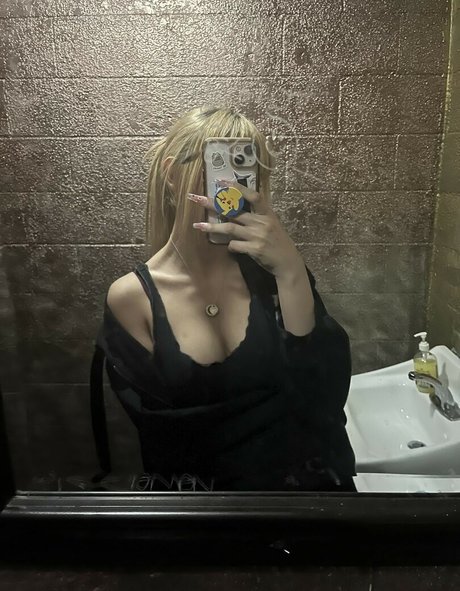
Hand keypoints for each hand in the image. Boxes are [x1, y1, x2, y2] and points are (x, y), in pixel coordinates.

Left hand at [188, 179, 302, 278]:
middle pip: (233, 210)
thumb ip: (257, 215)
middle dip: (212, 204)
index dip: (236, 187)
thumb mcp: (271, 223)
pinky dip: (230, 245)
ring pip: (229, 228)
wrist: (287, 262)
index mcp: (267, 213)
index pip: (252, 195)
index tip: (220, 181)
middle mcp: (261, 222)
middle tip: (196, 198)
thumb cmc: (277, 241)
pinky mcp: (254, 249)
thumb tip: (236, 206)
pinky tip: (230, 247)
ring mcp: (257, 236)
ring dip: (212, 227)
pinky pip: (234, 245)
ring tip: (197, 226)